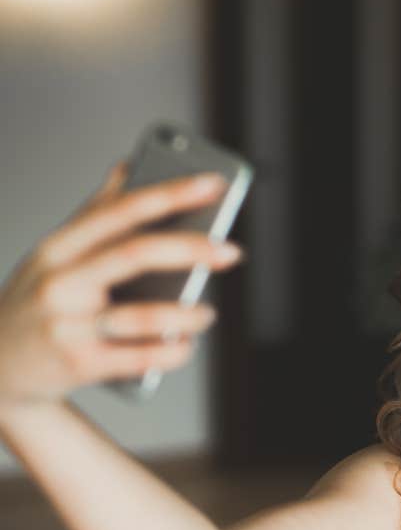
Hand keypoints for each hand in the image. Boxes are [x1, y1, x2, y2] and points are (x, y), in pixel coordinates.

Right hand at [0, 159, 243, 408]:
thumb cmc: (39, 303)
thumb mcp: (53, 254)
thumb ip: (94, 213)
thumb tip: (129, 164)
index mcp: (57, 248)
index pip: (120, 211)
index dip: (170, 194)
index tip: (214, 184)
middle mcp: (60, 283)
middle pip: (136, 255)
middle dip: (192, 249)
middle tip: (232, 251)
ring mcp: (68, 327)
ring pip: (145, 316)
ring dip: (188, 314)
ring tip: (207, 313)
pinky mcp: (80, 365)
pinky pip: (143, 358)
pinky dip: (174, 350)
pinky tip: (187, 344)